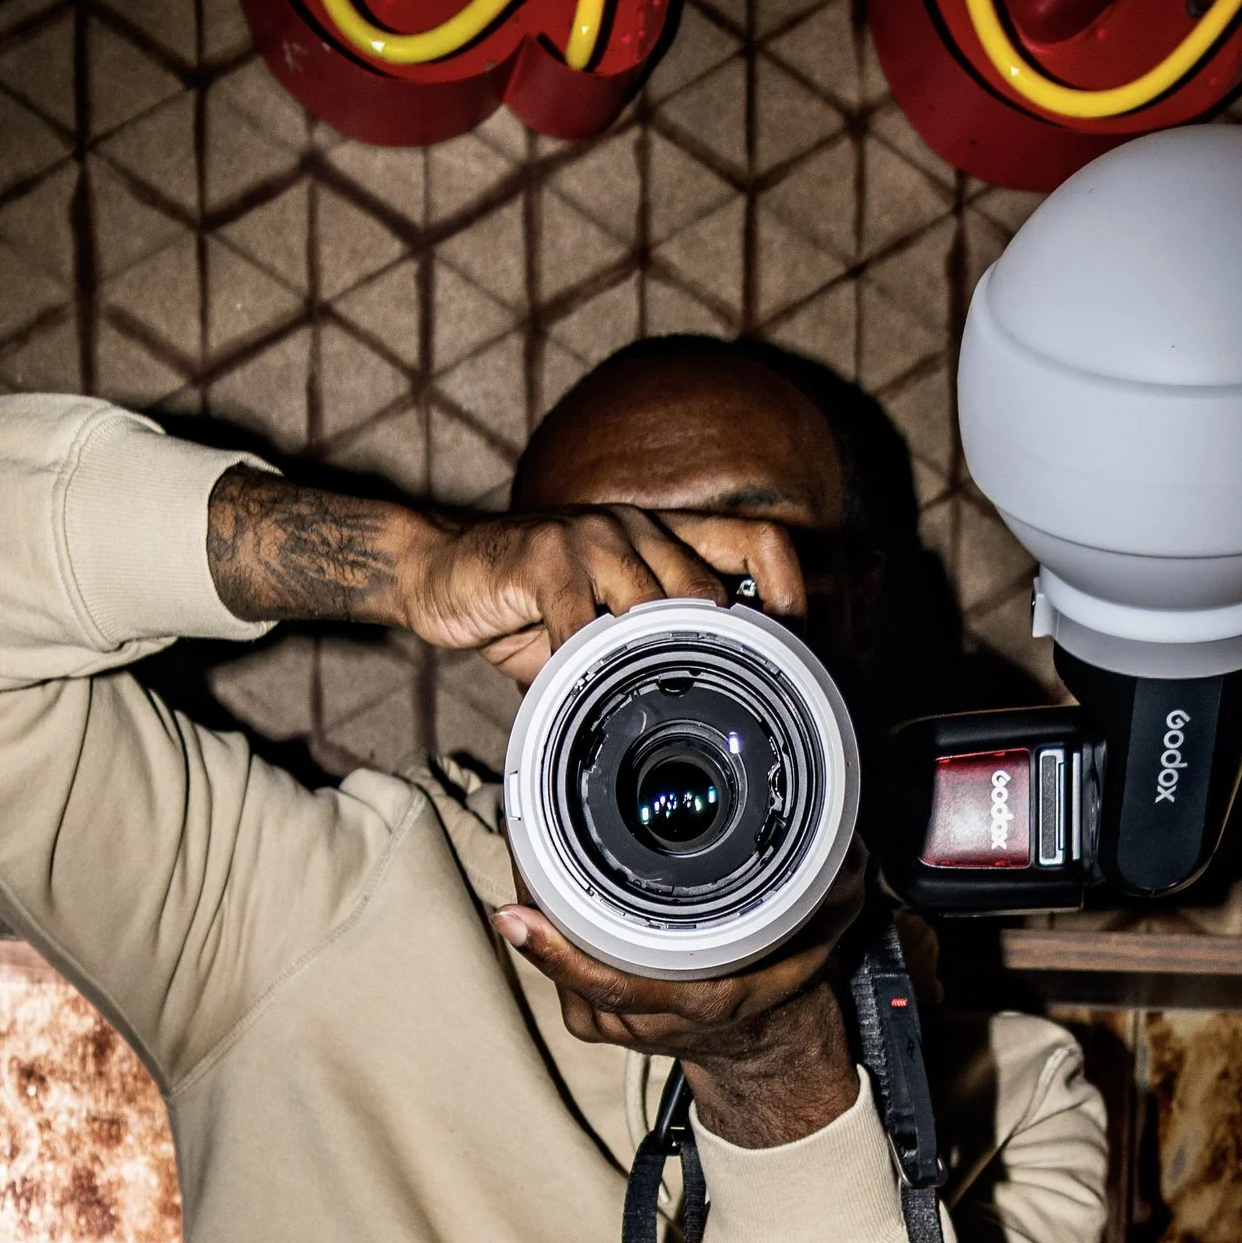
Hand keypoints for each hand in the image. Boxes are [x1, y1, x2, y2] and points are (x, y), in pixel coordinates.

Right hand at [390, 506, 806, 684]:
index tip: (797, 654)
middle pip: (710, 586)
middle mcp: (640, 527)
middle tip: (730, 715)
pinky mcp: (544, 556)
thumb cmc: (529, 605)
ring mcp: (593, 537)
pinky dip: (585, 668)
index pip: (758, 541)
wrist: (444, 574)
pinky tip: (583, 698)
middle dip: (722, 655)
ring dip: (655, 663)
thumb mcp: (601, 627)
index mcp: (666, 537)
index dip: (788, 594)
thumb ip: (647, 652)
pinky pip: (579, 624)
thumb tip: (707, 714)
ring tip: (659, 712)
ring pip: (652, 603)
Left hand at [494, 848, 869, 1145]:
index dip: (556, 949)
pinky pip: (553, 969)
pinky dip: (541, 925)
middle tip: (516, 836)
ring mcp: (612, 1023)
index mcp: (698, 999)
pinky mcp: (590, 1018)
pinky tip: (536, 879)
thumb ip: (833, 879)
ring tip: (523, 841)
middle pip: (564, 965)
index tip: (516, 911)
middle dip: (534, 901)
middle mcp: (645, 1019)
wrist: (763, 1044)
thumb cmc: (783, 974)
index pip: (610, 981)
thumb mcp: (822, 924)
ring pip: (552, 965)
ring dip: (533, 906)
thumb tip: (841, 834)